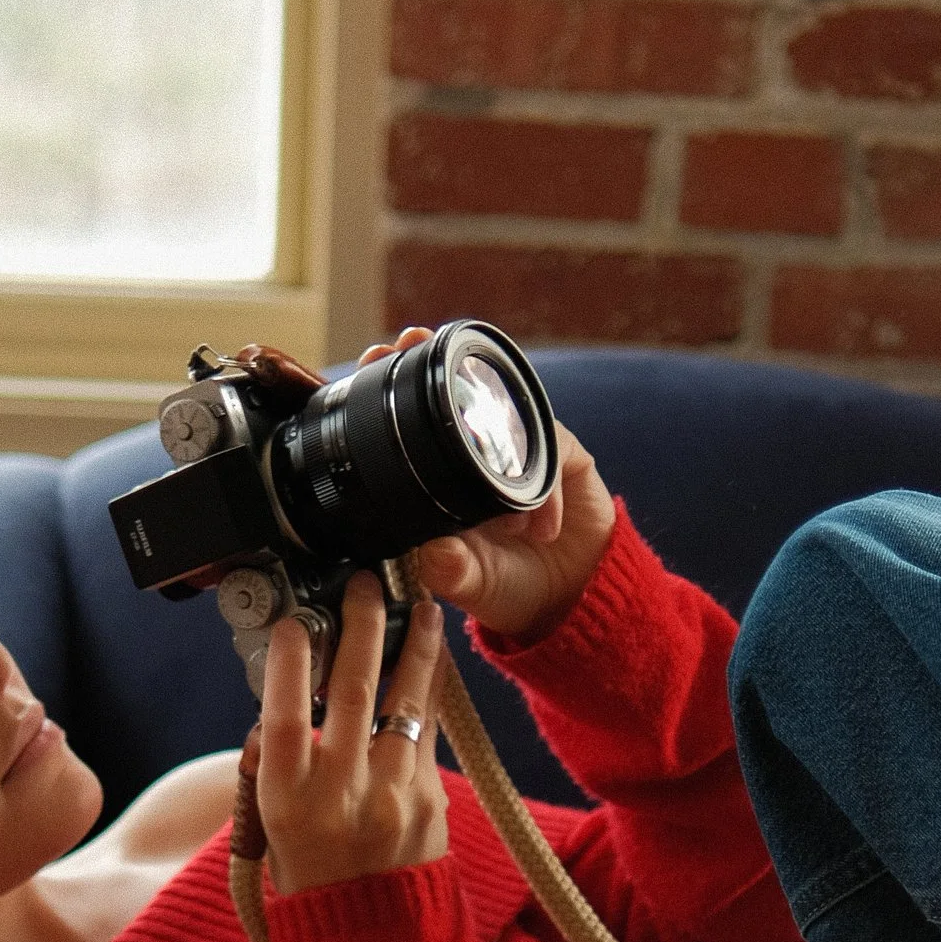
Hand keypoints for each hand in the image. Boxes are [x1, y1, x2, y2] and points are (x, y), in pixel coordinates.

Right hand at [250, 571, 448, 898]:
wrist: (371, 936)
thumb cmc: (311, 872)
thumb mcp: (272, 823)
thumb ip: (277, 762)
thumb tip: (289, 696)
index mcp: (288, 801)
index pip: (284, 718)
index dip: (288, 665)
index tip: (295, 622)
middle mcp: (342, 794)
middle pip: (353, 691)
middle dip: (362, 626)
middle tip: (367, 583)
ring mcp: (393, 795)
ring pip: (405, 700)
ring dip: (414, 645)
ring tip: (422, 604)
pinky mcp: (433, 799)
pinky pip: (428, 728)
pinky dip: (428, 688)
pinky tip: (430, 658)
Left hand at [363, 327, 616, 642]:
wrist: (568, 601)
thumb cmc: (508, 585)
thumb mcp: (473, 584)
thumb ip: (452, 572)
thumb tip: (434, 555)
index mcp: (443, 475)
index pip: (414, 418)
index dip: (392, 382)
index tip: (372, 357)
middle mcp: (480, 453)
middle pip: (456, 390)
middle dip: (432, 359)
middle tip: (410, 340)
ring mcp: (522, 449)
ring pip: (508, 409)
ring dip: (493, 406)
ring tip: (481, 432)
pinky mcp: (566, 459)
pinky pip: (554, 452)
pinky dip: (544, 490)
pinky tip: (535, 527)